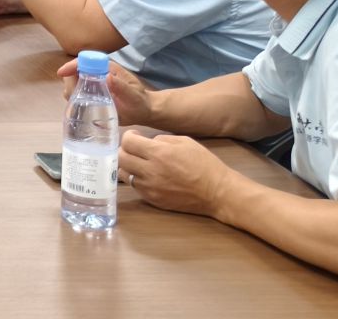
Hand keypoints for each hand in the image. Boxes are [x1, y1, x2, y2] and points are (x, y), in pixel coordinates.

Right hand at [55, 58, 155, 125]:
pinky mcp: (92, 96)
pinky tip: (79, 109)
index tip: (62, 73)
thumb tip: (106, 76)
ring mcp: (94, 85)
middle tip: (74, 96)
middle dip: (70, 82)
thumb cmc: (140, 101)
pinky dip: (73, 100)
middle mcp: (98, 74)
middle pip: (75, 72)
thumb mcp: (133, 95)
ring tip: (78, 104)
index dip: (72, 65)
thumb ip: (122, 87)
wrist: (143, 112)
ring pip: (73, 83)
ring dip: (71, 92)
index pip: (85, 60)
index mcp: (106, 68)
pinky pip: (77, 94)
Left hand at [119, 130, 234, 216]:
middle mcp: (150, 171)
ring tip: (138, 163)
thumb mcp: (184, 141)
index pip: (127, 142)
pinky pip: (135, 187)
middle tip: (134, 149)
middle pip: (120, 158)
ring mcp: (150, 188)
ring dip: (127, 166)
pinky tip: (147, 175)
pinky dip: (136, 179)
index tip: (135, 136)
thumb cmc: (204, 164)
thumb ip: (161, 139)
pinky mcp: (153, 200)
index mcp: (159, 153)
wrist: (217, 192)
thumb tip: (146, 142)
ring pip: (123, 174)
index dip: (128, 136)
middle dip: (124, 149)